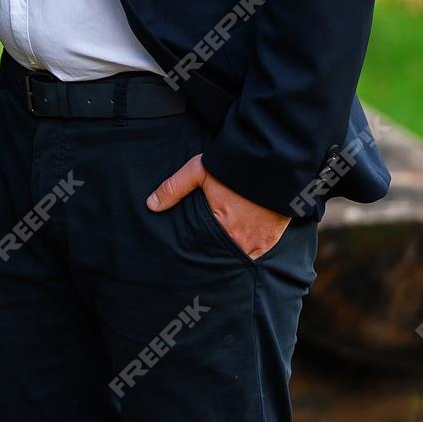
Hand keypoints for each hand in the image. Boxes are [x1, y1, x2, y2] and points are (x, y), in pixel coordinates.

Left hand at [145, 153, 289, 259]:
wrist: (272, 164)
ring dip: (230, 254)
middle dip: (212, 255)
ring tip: (220, 250)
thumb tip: (150, 204)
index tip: (190, 253)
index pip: (203, 250)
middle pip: (221, 255)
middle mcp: (239, 240)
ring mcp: (258, 242)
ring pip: (238, 257)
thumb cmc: (233, 168)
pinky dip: (248, 251)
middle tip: (204, 254)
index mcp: (220, 227)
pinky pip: (256, 253)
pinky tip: (239, 246)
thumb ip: (173, 189)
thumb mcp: (198, 172)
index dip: (197, 252)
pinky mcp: (271, 239)